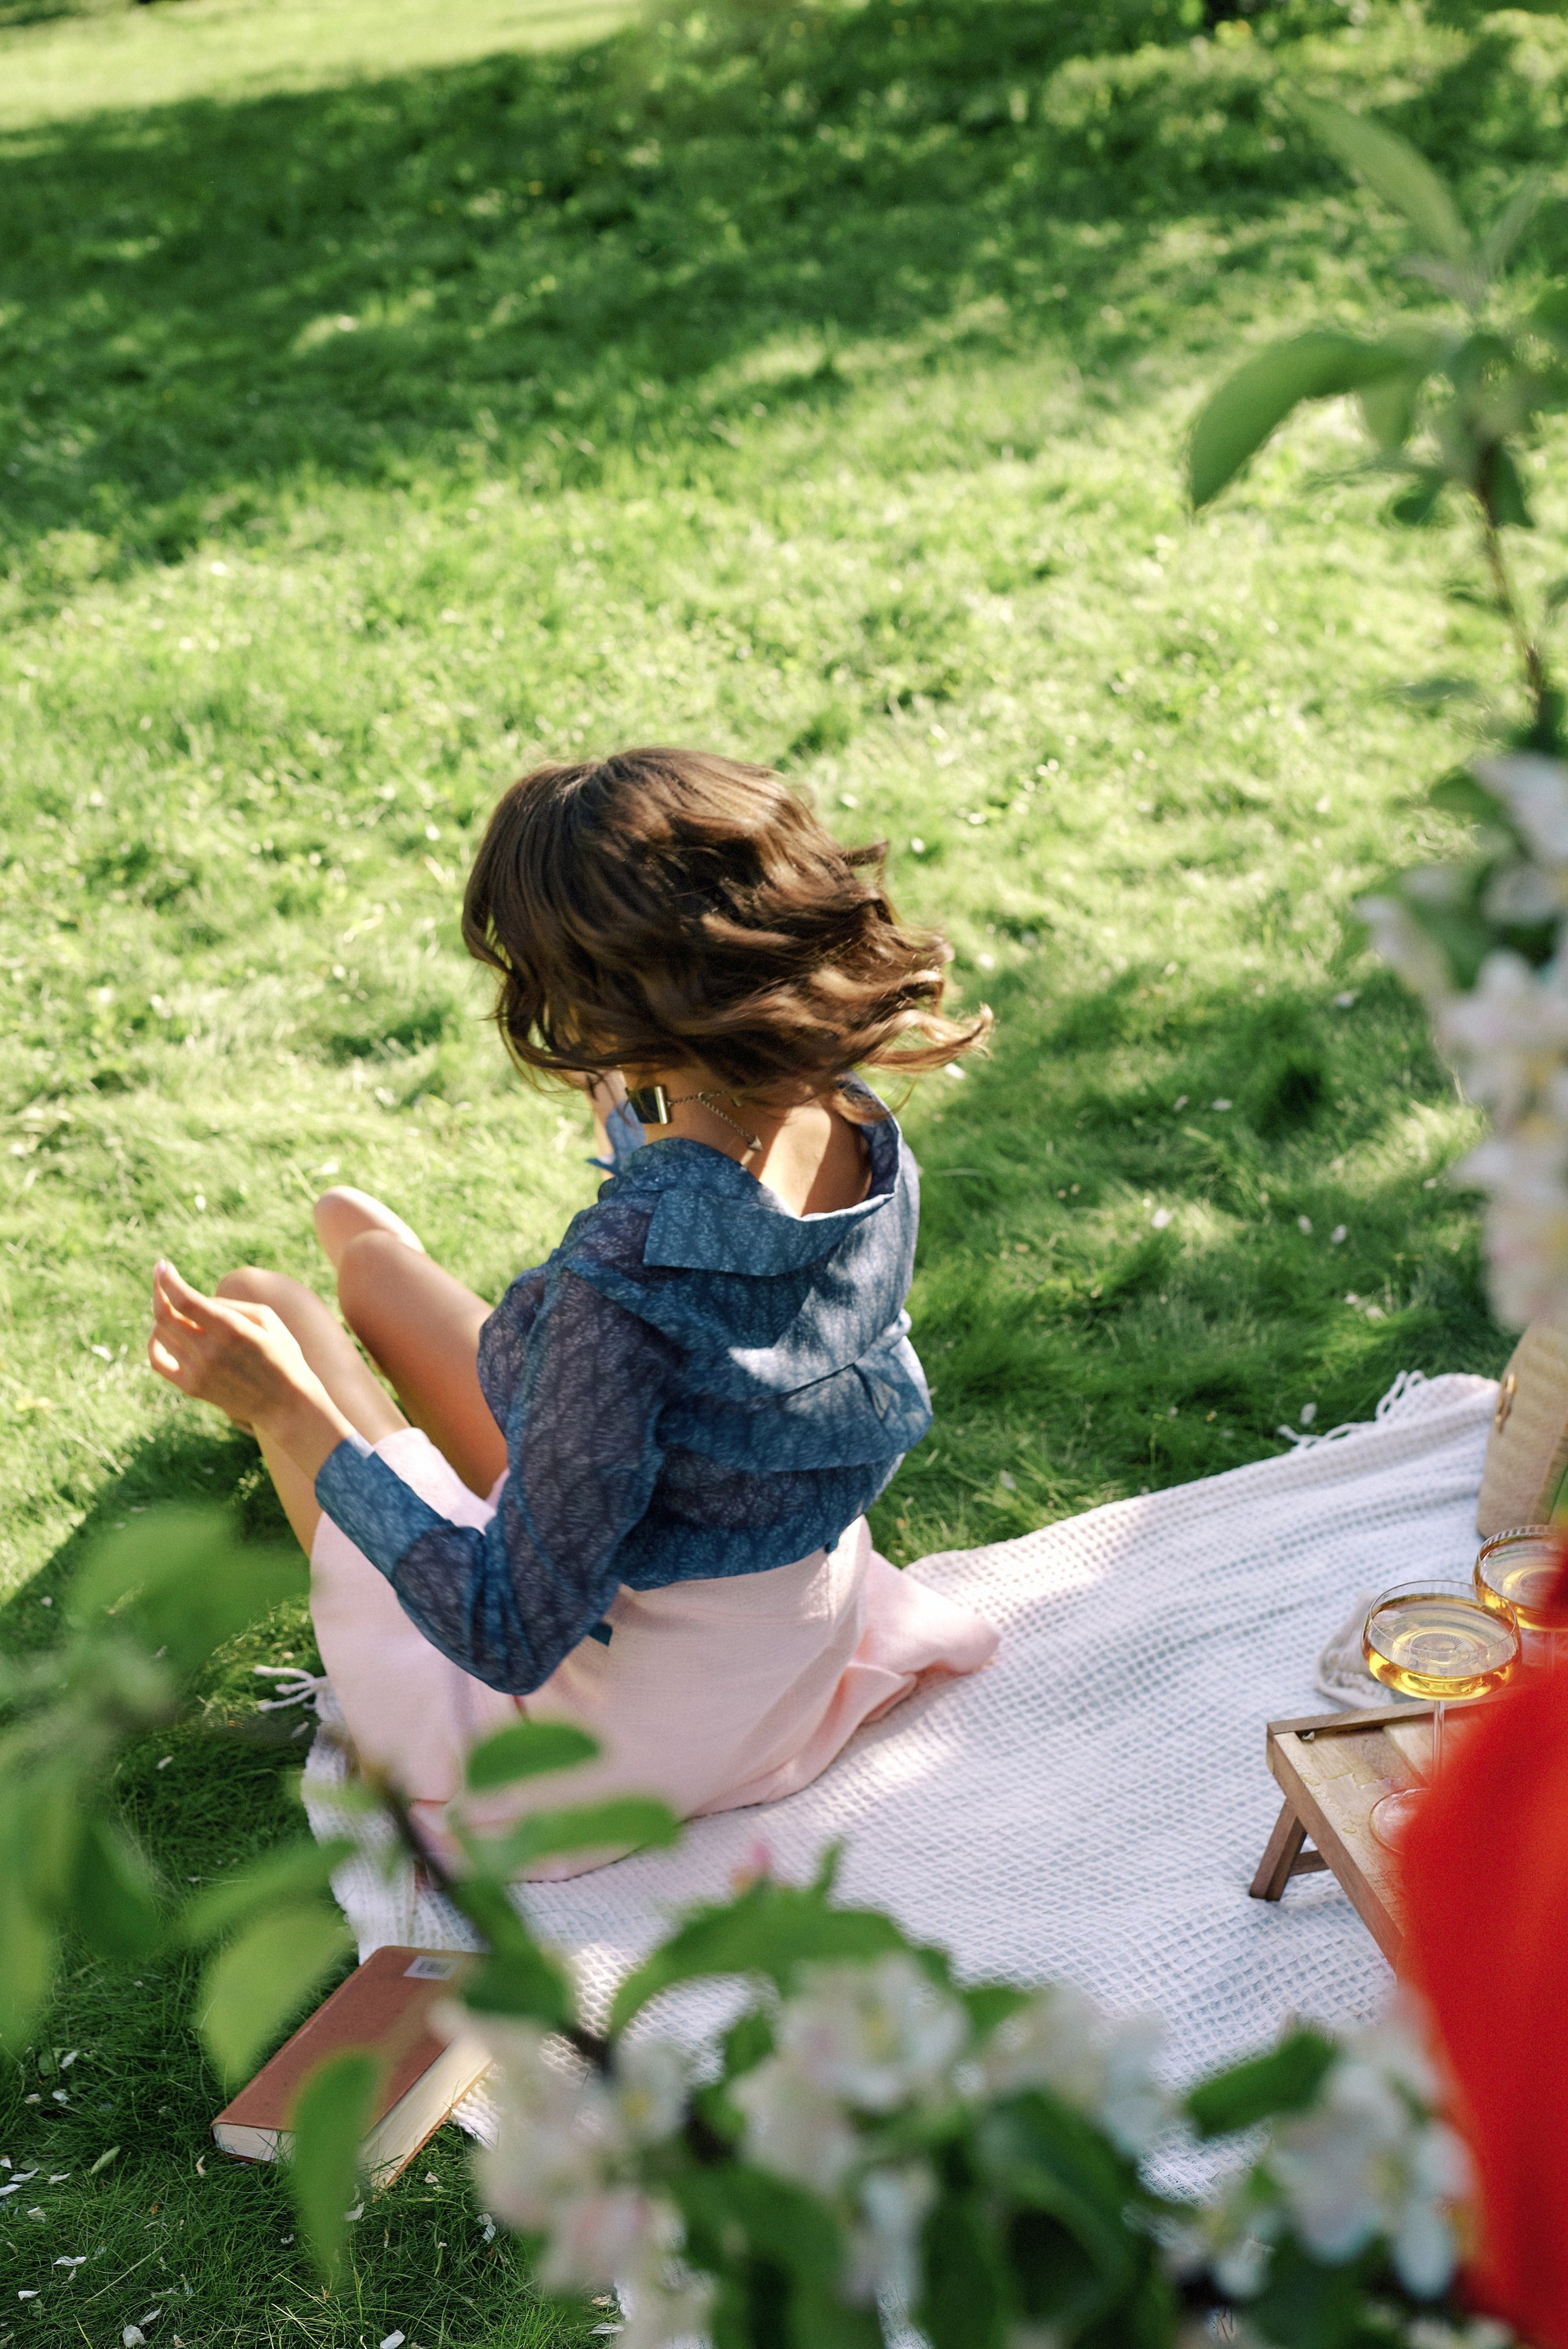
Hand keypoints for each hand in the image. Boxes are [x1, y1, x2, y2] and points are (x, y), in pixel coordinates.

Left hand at [148, 1260, 334, 1446]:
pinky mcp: (191, 1387)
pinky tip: (160, 1332)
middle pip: (164, 1315)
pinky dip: (154, 1342)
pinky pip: (157, 1360)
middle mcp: (210, 1352)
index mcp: (232, 1331)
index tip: (162, 1265)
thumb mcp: (267, 1319)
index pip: (185, 1300)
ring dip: (161, 1314)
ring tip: (172, 1307)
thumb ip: (228, 1305)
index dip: (168, 1280)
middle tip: (161, 1279)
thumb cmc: (281, 1354)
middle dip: (159, 1291)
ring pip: (160, 1334)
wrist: (286, 1404)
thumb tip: (195, 1301)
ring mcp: (198, 1372)